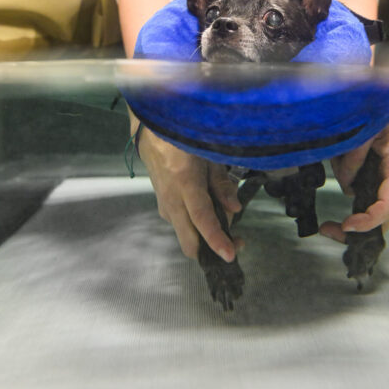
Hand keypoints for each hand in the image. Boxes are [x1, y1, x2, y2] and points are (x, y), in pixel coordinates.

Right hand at [136, 124, 242, 261]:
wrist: (153, 133)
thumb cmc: (184, 141)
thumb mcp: (209, 156)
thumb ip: (222, 184)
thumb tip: (235, 209)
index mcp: (186, 182)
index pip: (201, 218)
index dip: (216, 239)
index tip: (229, 254)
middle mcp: (172, 200)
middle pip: (189, 242)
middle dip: (213, 250)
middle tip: (235, 241)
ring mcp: (165, 206)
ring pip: (188, 237)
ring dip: (207, 237)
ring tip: (224, 215)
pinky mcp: (164, 209)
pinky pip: (184, 226)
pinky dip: (199, 227)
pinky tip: (209, 209)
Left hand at [320, 77, 388, 241]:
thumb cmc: (388, 114)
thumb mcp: (370, 127)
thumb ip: (356, 153)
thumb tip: (348, 183)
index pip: (387, 206)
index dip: (367, 221)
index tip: (346, 225)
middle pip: (381, 220)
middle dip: (353, 228)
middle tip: (326, 229)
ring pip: (368, 208)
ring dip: (347, 186)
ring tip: (340, 155)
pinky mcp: (380, 182)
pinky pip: (364, 195)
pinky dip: (349, 184)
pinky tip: (341, 160)